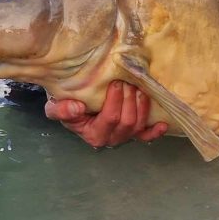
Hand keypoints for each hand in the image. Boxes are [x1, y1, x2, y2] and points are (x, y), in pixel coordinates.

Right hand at [45, 80, 168, 147]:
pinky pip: (146, 136)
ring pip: (139, 124)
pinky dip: (155, 131)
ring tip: (138, 87)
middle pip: (128, 122)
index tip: (116, 83)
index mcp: (94, 135)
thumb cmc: (66, 105)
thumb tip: (78, 107)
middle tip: (128, 81)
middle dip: (130, 100)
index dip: (115, 101)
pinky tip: (163, 124)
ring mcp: (124, 137)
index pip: (110, 119)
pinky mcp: (134, 134)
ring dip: (142, 105)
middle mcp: (111, 139)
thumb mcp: (55, 107)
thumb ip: (61, 110)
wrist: (72, 105)